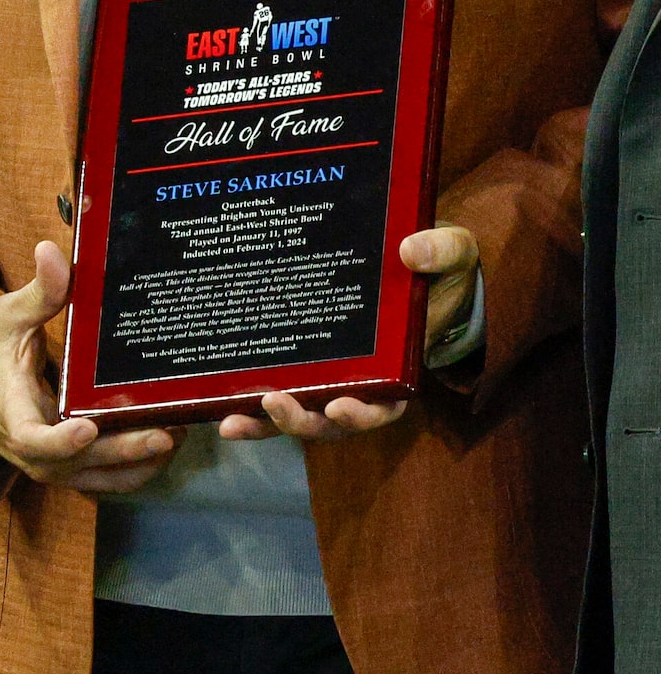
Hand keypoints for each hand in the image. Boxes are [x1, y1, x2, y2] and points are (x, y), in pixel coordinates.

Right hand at [0, 242, 178, 492]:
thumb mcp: (7, 317)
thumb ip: (38, 292)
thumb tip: (52, 251)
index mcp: (11, 411)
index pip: (32, 438)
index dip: (60, 440)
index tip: (87, 428)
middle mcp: (31, 450)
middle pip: (79, 463)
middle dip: (124, 450)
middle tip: (166, 432)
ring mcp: (51, 466)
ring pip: (99, 478)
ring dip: (138, 463)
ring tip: (177, 434)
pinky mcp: (68, 470)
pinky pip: (105, 480)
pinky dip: (136, 469)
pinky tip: (165, 445)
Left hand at [218, 226, 471, 441]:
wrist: (417, 270)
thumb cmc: (439, 270)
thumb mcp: (454, 256)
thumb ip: (443, 253)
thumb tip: (414, 250)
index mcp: (400, 370)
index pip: (384, 406)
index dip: (364, 413)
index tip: (341, 406)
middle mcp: (361, 384)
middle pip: (331, 420)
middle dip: (302, 420)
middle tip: (275, 405)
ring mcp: (327, 380)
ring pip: (298, 414)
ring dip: (266, 423)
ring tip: (231, 422)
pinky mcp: (300, 367)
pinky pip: (275, 392)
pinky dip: (250, 408)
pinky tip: (219, 410)